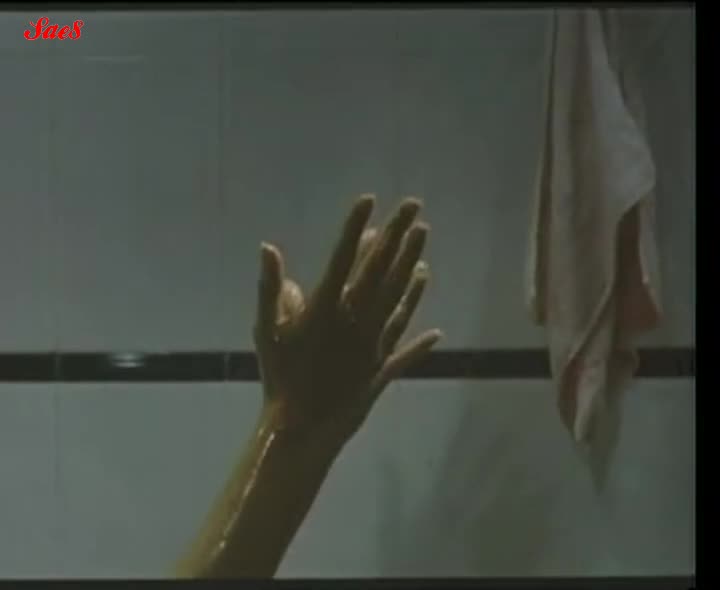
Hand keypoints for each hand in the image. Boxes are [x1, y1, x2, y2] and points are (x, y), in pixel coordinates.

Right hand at [254, 195, 441, 439]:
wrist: (301, 427)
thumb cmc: (279, 377)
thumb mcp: (265, 331)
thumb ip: (270, 290)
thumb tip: (269, 249)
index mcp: (326, 308)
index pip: (343, 258)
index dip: (356, 228)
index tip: (369, 201)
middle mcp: (356, 320)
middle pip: (379, 271)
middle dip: (396, 236)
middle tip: (413, 206)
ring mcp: (374, 343)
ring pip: (397, 299)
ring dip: (411, 269)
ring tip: (424, 239)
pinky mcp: (382, 368)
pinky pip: (404, 349)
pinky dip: (420, 341)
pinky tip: (438, 331)